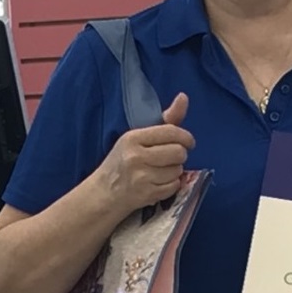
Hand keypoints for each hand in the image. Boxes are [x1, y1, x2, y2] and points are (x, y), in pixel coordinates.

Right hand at [95, 93, 194, 213]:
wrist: (104, 193)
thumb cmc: (123, 161)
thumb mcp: (138, 137)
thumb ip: (165, 120)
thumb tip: (184, 97)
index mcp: (133, 138)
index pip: (171, 132)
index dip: (186, 137)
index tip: (188, 142)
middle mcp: (136, 156)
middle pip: (178, 152)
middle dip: (180, 155)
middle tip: (170, 158)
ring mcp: (141, 178)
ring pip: (178, 170)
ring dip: (175, 171)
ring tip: (161, 171)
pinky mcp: (146, 195)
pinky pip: (174, 186)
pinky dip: (171, 185)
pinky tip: (159, 183)